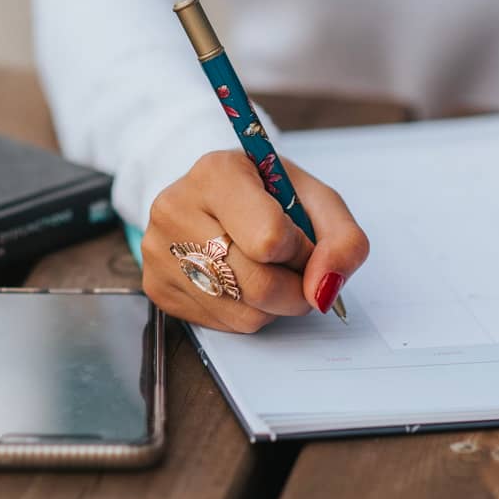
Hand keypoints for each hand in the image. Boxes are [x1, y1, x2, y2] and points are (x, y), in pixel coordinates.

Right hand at [141, 151, 369, 331]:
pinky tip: (240, 280)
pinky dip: (248, 312)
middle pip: (259, 284)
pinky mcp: (156, 286)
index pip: (271, 238)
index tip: (300, 238)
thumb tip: (325, 291)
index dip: (301, 250)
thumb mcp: (314, 198)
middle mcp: (176, 208)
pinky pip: (223, 325)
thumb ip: (343, 239)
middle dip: (295, 287)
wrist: (212, 195)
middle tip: (295, 266)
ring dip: (275, 304)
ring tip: (266, 268)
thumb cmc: (266, 194)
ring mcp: (159, 251)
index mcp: (216, 172)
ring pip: (245, 314)